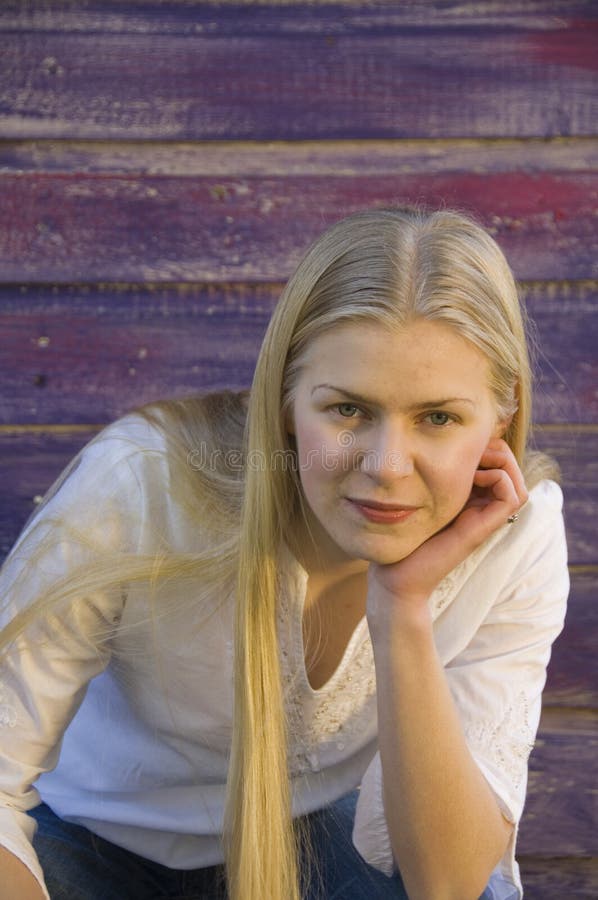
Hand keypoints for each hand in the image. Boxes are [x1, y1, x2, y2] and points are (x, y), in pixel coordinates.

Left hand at [367, 438, 527, 625]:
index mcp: (468, 500)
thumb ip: (426, 476)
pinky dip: (500, 479)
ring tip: (475, 460)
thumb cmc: (400, 535)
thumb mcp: (415, 496)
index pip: (497, 466)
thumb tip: (432, 445)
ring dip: (502, 462)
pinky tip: (474, 476)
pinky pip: (512, 497)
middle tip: (472, 448)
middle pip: (511, 472)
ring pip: (518, 484)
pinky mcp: (482, 529)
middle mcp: (481, 510)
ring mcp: (484, 520)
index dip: (488, 447)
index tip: (461, 443)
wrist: (395, 575)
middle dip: (498, 450)